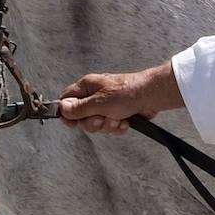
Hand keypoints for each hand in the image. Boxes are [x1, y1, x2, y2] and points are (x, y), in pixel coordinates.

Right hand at [58, 62, 183, 135]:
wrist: (152, 96)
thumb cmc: (127, 91)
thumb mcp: (99, 102)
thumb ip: (79, 108)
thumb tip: (62, 109)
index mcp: (87, 87)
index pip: (67, 100)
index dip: (68, 113)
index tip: (74, 122)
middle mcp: (94, 96)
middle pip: (81, 117)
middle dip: (93, 123)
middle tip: (102, 118)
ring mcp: (106, 106)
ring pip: (96, 124)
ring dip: (107, 125)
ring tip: (117, 119)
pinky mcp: (116, 114)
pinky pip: (109, 127)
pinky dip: (117, 127)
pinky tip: (124, 121)